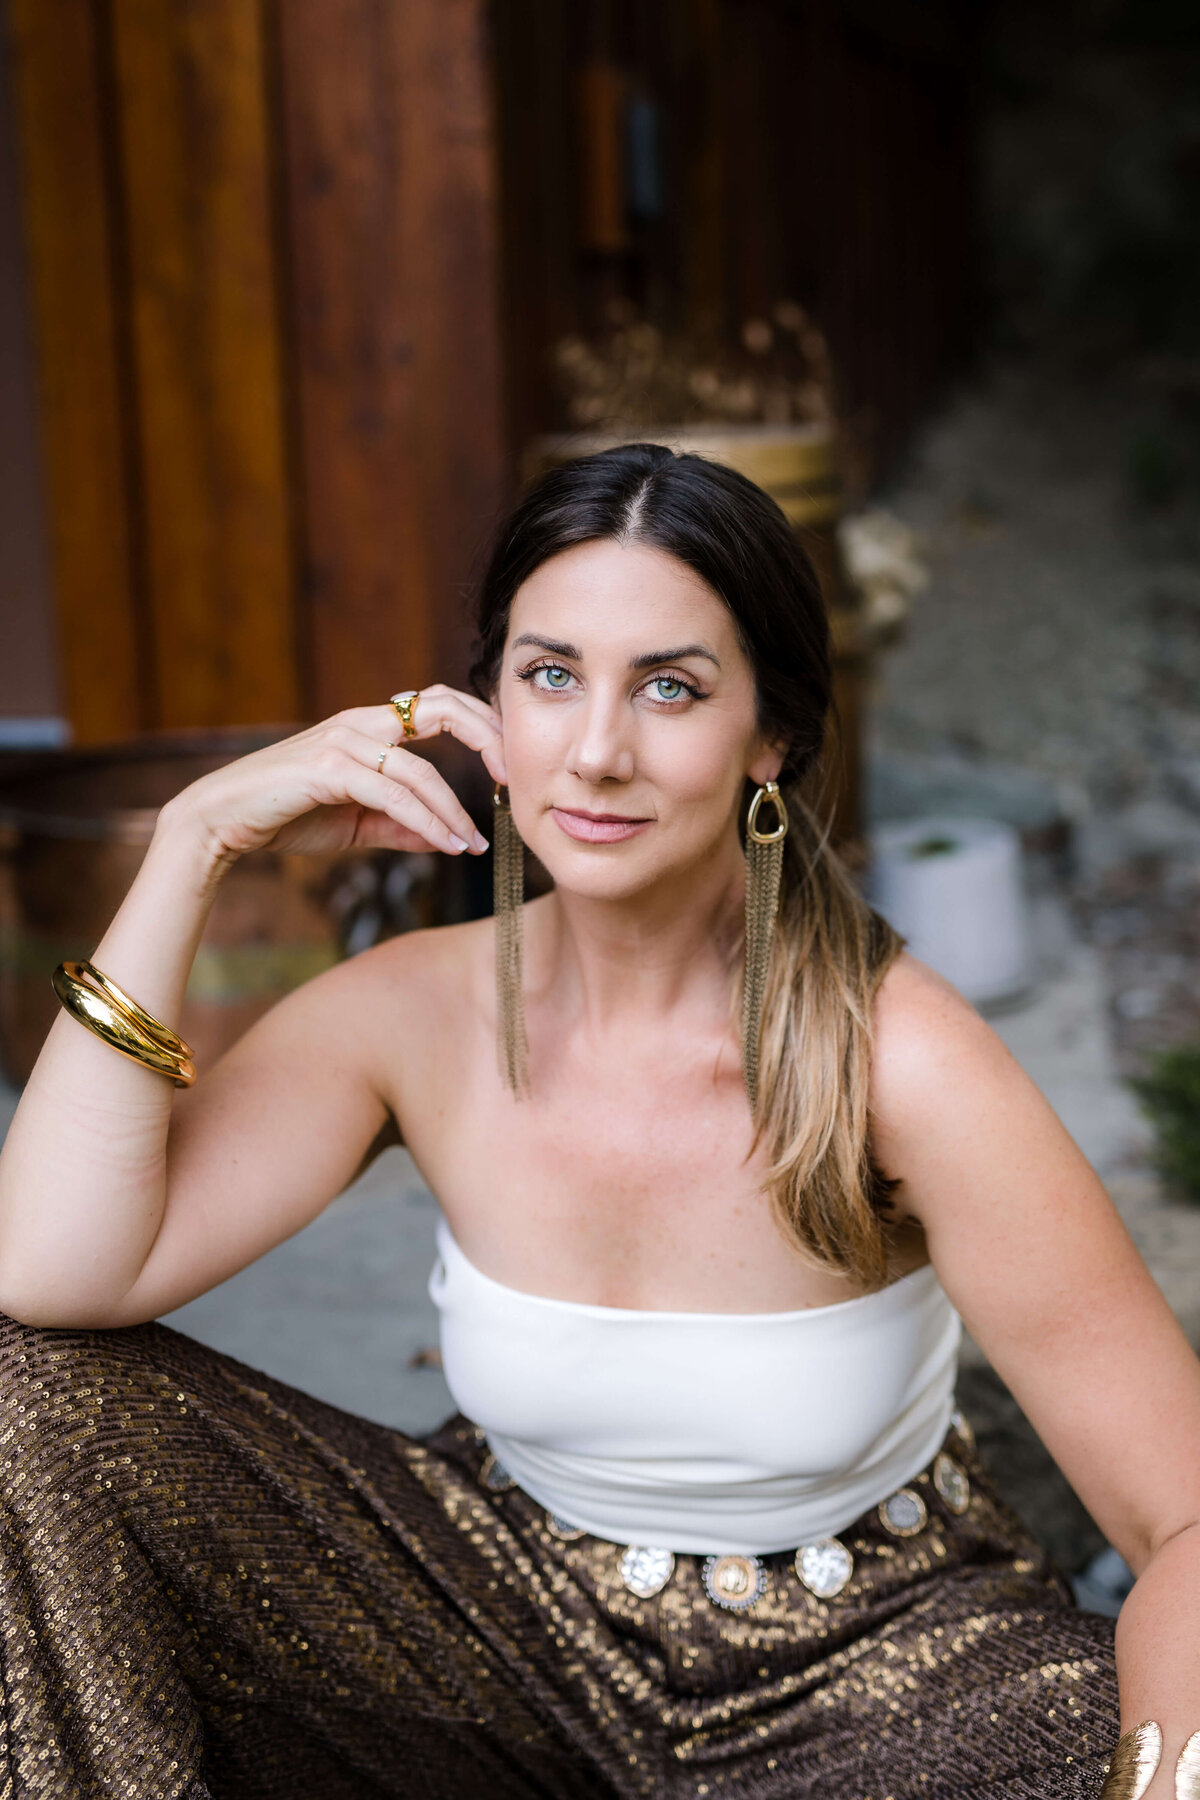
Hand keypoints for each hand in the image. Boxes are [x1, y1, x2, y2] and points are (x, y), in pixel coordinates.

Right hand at [159, 687, 506, 863]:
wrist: (223, 822)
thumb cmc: (288, 815)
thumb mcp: (357, 822)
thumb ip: (402, 824)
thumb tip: (446, 838)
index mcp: (372, 725)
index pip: (440, 705)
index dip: (481, 724)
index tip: (507, 765)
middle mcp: (362, 722)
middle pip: (441, 708)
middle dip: (486, 737)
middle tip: (512, 779)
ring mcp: (344, 740)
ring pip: (420, 770)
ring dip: (454, 811)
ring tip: (475, 844)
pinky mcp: (328, 768)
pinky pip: (393, 794)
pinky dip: (426, 822)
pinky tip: (447, 843)